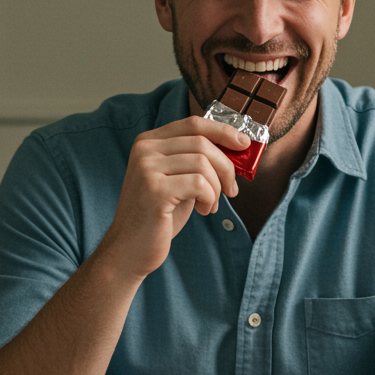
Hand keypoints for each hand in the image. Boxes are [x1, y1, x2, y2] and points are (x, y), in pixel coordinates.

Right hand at [96, 117, 249, 280]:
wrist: (130, 250)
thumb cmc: (158, 217)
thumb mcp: (178, 181)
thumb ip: (196, 162)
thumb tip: (236, 148)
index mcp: (148, 142)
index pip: (193, 124)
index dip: (222, 131)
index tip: (244, 143)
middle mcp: (144, 150)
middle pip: (202, 142)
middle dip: (226, 166)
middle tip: (231, 189)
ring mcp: (147, 168)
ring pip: (203, 163)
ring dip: (217, 187)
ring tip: (211, 205)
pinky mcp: (154, 189)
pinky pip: (200, 184)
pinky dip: (210, 198)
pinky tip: (203, 210)